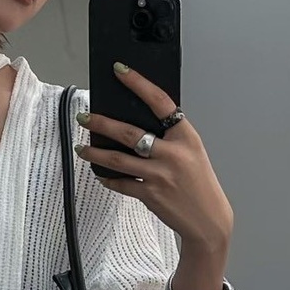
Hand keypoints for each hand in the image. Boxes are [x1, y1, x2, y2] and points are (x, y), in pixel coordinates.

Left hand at [74, 63, 232, 252]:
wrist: (208, 219)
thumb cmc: (200, 184)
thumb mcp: (192, 152)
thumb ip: (170, 137)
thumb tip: (138, 125)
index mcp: (185, 136)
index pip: (159, 101)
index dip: (138, 83)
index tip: (120, 71)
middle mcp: (172, 153)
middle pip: (129, 132)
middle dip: (102, 123)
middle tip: (84, 117)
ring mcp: (159, 175)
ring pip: (118, 159)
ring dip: (95, 153)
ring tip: (81, 148)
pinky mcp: (150, 195)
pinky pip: (122, 183)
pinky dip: (108, 178)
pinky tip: (100, 174)